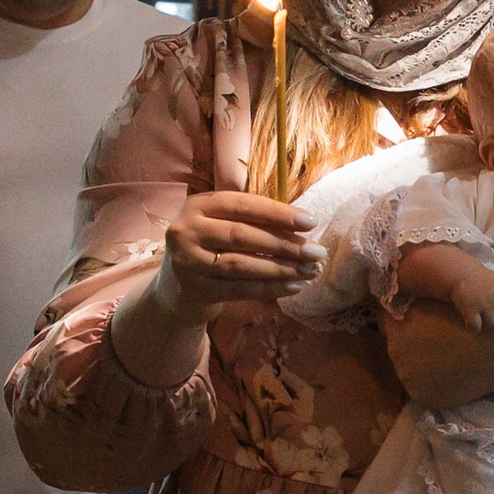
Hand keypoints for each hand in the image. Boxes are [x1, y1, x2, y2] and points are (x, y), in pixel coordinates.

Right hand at [154, 190, 317, 325]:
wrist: (177, 287)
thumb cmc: (213, 248)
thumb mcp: (223, 225)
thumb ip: (254, 221)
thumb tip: (304, 228)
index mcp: (199, 205)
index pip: (243, 205)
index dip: (277, 213)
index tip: (310, 222)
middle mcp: (187, 229)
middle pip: (242, 235)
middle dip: (284, 244)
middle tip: (316, 252)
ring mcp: (187, 260)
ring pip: (241, 264)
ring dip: (280, 268)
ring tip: (310, 271)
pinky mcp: (193, 288)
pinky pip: (238, 289)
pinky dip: (269, 289)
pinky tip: (293, 287)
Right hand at [448, 280, 493, 331]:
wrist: (460, 272)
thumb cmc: (481, 281)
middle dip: (493, 319)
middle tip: (483, 313)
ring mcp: (485, 303)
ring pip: (489, 325)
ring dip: (482, 324)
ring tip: (476, 315)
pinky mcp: (471, 309)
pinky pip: (476, 327)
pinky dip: (472, 327)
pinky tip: (468, 320)